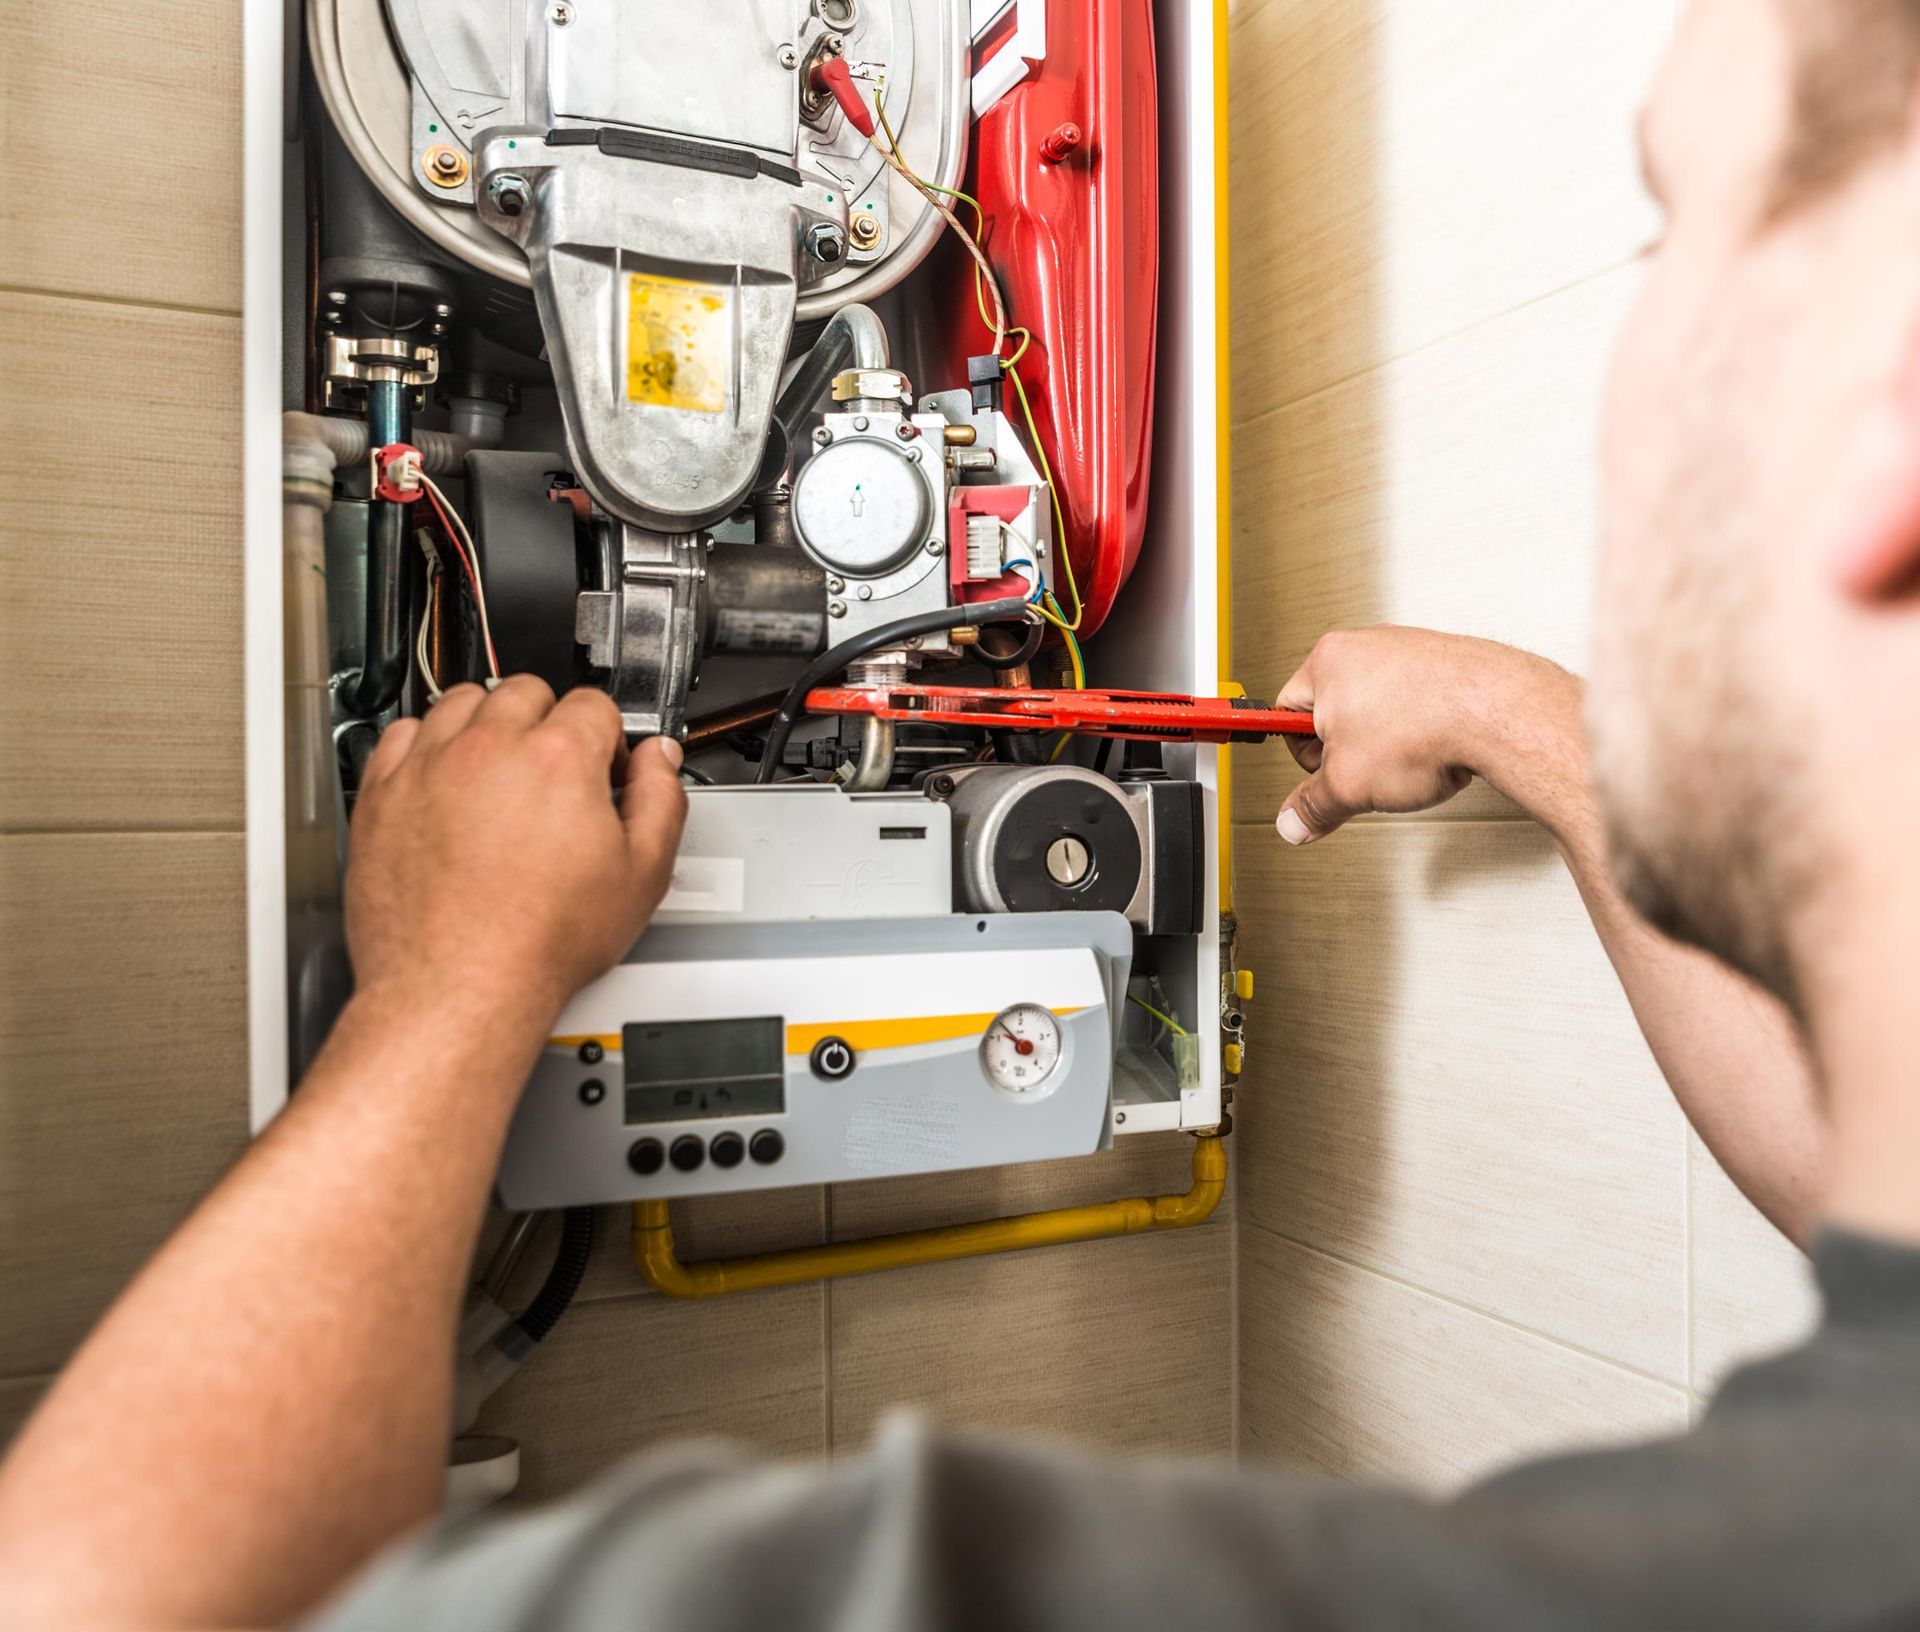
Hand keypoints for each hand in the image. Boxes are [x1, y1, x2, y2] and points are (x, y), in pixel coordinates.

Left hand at [345, 677, 687, 1027]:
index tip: (601, 767)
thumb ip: (661, 800)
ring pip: (462, 701)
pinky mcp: (383, 792)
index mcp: (558, 759)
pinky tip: (446, 776)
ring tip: (500, 768)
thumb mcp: (641, 876)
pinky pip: (403, 733)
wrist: (459, 988)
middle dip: (547, 722)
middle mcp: (490, 749)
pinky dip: (427, 744)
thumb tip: (659, 760)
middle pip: (526, 691)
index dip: (606, 738)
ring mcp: (429, 766)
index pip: (592, 705)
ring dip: (487, 722)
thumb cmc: (539, 943)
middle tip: (553, 771)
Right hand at [1274, 627, 1576, 843]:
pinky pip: (1417, 705)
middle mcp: (1366, 645)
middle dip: (1349, 751)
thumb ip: (1314, 807)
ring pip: (1378, 711)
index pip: (1286, 714)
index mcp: (1327, 661)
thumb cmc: (1427, 727)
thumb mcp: (1349, 785)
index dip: (1302, 756)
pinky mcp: (1444, 663)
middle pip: (1334, 713)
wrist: (1499, 713)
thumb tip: (1297, 821)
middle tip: (1367, 774)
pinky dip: (1421, 731)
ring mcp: (1408, 650)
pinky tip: (1435, 749)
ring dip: (1386, 743)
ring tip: (1408, 761)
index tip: (1313, 775)